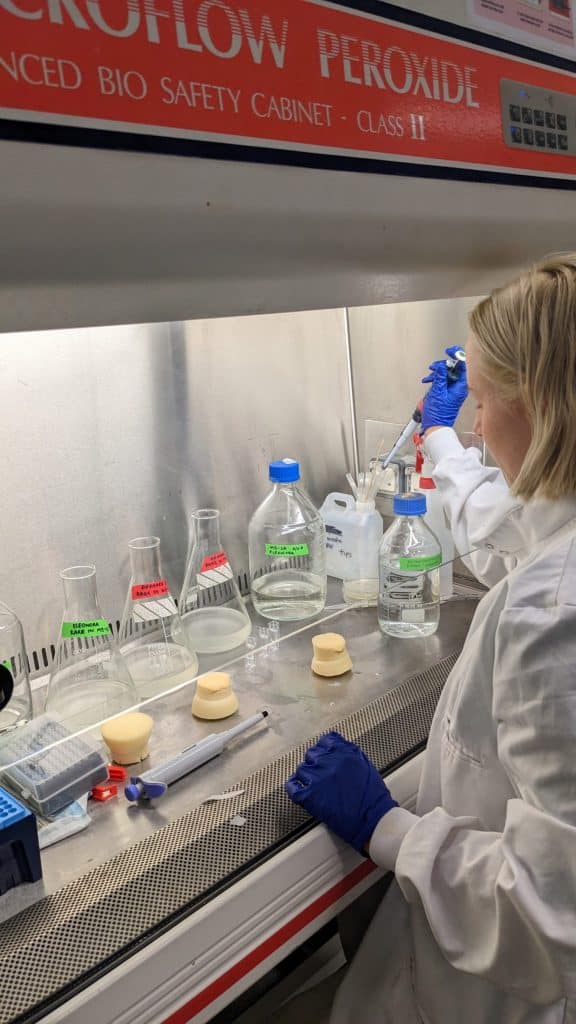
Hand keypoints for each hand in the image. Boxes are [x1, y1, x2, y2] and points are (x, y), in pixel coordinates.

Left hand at [285, 732, 396, 853]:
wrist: (374, 820)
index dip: (324, 749)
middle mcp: (329, 762)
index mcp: (345, 753)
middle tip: (319, 773)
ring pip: (301, 770)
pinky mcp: (310, 796)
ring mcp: (318, 778)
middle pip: (312, 754)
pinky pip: (293, 788)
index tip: (323, 754)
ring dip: (306, 776)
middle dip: (315, 763)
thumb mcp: (366, 767)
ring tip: (311, 784)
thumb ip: (351, 755)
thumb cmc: (374, 798)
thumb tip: (340, 750)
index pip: (326, 741)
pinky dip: (293, 788)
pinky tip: (297, 789)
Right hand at [421, 344, 467, 432]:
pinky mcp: (450, 392)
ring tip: (430, 376)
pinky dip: (438, 379)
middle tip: (435, 367)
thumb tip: (442, 365)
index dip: (456, 356)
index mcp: (460, 386)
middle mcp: (460, 387)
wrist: (435, 425)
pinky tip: (431, 380)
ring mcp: (455, 390)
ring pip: (449, 374)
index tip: (450, 352)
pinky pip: (446, 381)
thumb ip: (440, 376)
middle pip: (455, 369)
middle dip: (443, 366)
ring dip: (439, 373)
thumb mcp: (437, 391)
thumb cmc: (438, 413)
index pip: (463, 366)